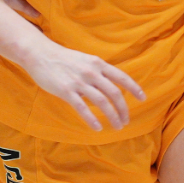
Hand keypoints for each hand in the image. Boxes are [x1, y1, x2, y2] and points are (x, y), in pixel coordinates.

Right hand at [24, 43, 145, 130]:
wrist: (40, 54)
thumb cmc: (63, 59)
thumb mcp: (85, 60)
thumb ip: (98, 71)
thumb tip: (111, 85)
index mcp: (98, 64)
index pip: (121, 77)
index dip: (134, 89)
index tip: (142, 99)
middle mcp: (91, 72)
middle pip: (114, 93)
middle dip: (123, 109)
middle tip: (126, 121)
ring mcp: (79, 82)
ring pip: (102, 102)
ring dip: (112, 117)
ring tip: (117, 127)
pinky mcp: (66, 91)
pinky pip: (82, 108)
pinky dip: (92, 119)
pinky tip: (98, 128)